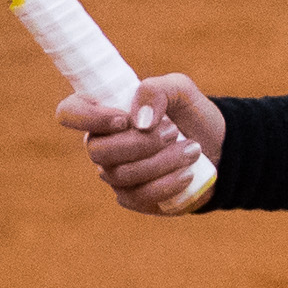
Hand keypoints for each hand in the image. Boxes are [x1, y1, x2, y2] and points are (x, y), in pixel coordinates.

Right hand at [57, 74, 221, 214]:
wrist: (218, 148)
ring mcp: (115, 174)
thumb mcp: (180, 90)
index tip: (124, 119)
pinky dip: (167, 184)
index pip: (69, 113)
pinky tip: (187, 173)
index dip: (88, 117)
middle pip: (97, 151)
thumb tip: (139, 120)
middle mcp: (102, 145)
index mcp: (104, 113)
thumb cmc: (189, 115)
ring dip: (161, 162)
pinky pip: (138, 197)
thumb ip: (157, 90)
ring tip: (192, 149)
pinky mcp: (133, 197)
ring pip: (121, 175)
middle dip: (140, 143)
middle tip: (173, 131)